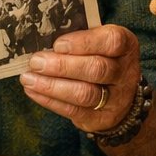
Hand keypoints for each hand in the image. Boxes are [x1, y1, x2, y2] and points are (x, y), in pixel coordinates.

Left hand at [20, 24, 141, 132]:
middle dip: (62, 66)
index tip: (58, 44)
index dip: (84, 42)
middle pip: (96, 69)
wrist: (120, 96)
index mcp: (126, 47)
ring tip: (28, 78)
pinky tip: (33, 91)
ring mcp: (115, 99)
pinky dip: (50, 100)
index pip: (112, 41)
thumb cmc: (102, 59)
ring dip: (52, 86)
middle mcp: (125, 73)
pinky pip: (73, 111)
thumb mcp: (100, 43)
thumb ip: (79, 38)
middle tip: (36, 62)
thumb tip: (42, 37)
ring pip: (84, 93)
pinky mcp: (100, 118)